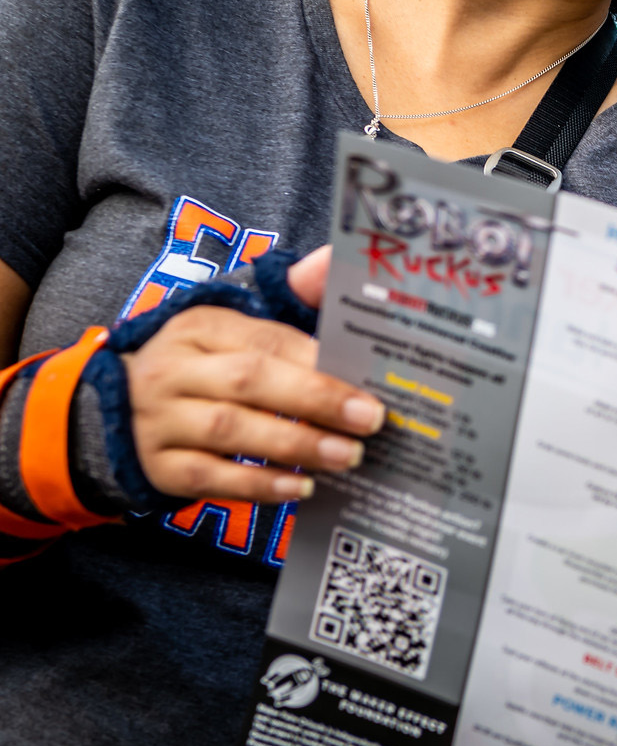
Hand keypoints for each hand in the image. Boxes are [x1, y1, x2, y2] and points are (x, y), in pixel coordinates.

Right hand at [126, 247, 384, 502]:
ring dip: (296, 445)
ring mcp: (159, 420)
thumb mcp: (234, 325)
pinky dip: (259, 484)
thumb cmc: (203, 364)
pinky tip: (301, 486)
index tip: (367, 379)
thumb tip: (336, 258)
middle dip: (316, 399)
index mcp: (200, 326)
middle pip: (249, 380)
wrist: (116, 410)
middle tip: (370, 420)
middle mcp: (174, 369)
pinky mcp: (156, 466)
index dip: (316, 360)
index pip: (265, 339)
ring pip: (231, 430)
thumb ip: (290, 296)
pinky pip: (209, 477)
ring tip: (348, 456)